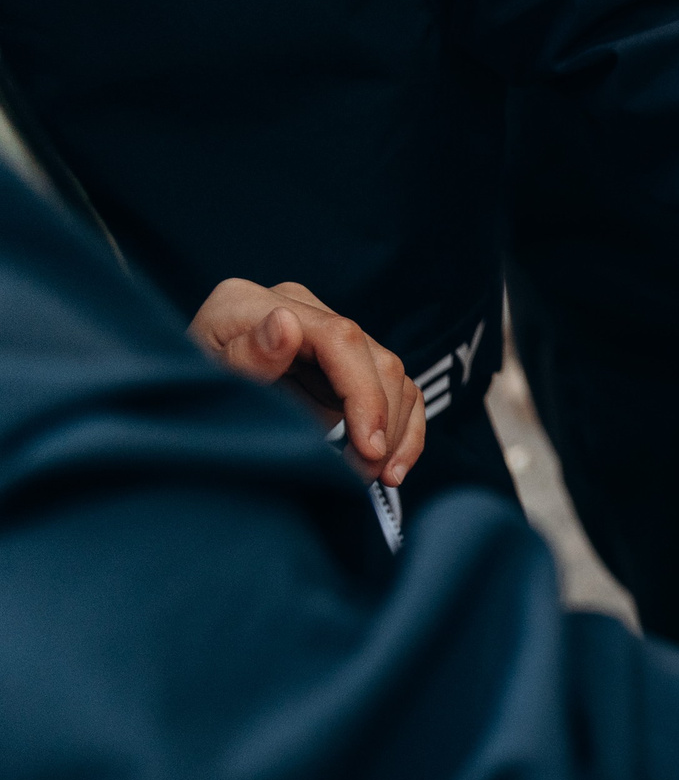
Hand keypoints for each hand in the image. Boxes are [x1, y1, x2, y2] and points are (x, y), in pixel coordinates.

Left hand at [189, 279, 423, 486]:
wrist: (173, 407)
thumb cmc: (181, 397)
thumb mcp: (200, 381)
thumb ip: (245, 357)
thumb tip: (286, 326)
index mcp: (252, 303)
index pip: (339, 337)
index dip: (364, 394)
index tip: (369, 448)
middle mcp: (296, 309)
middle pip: (375, 357)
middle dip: (382, 422)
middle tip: (367, 473)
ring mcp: (323, 333)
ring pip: (394, 376)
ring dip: (396, 432)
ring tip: (376, 476)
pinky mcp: (343, 363)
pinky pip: (395, 391)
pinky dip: (402, 432)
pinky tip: (392, 467)